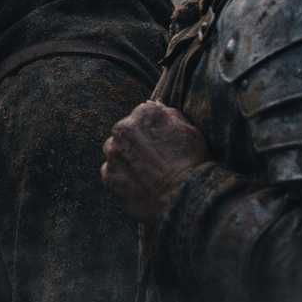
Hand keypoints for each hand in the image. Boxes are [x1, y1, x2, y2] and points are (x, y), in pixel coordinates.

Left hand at [101, 101, 209, 222]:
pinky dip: (122, 177)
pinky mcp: (109, 175)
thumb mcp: (189, 129)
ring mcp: (113, 152)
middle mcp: (123, 128)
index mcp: (144, 113)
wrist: (185, 196)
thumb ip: (168, 114)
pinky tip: (139, 184)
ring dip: (126, 158)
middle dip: (135, 143)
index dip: (152, 130)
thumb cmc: (192, 161)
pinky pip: (111, 172)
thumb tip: (151, 105)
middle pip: (125, 132)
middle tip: (153, 160)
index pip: (142, 115)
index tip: (161, 143)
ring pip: (115, 150)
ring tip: (145, 173)